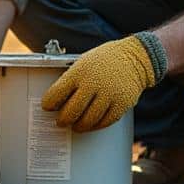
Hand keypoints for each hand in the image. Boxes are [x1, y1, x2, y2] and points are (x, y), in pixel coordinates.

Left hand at [41, 34, 159, 131]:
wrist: (135, 57)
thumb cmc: (105, 60)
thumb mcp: (84, 62)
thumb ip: (71, 79)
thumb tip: (57, 99)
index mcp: (79, 71)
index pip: (57, 93)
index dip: (49, 104)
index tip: (47, 107)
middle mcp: (93, 84)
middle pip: (71, 111)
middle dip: (63, 120)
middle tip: (60, 121)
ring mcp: (109, 95)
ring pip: (88, 120)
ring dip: (78, 126)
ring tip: (75, 125)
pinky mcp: (121, 104)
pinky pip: (104, 122)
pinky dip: (95, 126)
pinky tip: (91, 124)